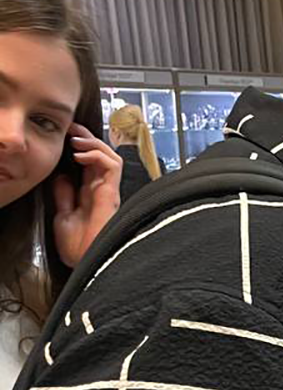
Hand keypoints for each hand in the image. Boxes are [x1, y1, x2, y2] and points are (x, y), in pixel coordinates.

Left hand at [52, 128, 122, 266]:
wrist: (86, 261)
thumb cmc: (77, 246)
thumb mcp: (63, 215)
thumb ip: (64, 196)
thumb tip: (63, 176)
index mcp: (91, 194)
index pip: (90, 163)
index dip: (81, 146)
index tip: (66, 135)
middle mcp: (102, 190)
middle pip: (102, 155)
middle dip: (88, 138)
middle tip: (71, 128)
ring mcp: (108, 191)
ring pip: (111, 156)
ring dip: (94, 143)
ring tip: (76, 139)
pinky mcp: (112, 193)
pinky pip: (112, 166)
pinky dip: (97, 155)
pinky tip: (82, 154)